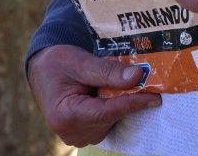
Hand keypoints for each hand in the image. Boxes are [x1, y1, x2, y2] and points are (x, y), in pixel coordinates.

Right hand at [27, 45, 160, 146]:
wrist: (43, 72)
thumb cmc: (58, 64)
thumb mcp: (80, 61)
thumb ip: (107, 71)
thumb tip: (137, 76)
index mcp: (65, 115)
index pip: (106, 112)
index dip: (131, 103)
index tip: (154, 97)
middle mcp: (72, 132)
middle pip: (111, 116)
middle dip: (131, 99)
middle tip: (150, 82)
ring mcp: (80, 136)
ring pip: (113, 119)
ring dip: (124, 101)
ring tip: (131, 82)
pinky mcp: (87, 133)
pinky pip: (110, 120)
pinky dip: (117, 105)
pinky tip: (121, 90)